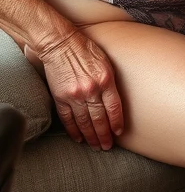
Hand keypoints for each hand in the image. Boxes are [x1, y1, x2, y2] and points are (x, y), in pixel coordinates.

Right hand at [36, 29, 123, 150]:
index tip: (118, 133)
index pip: (114, 108)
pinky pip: (68, 119)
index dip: (116, 122)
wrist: (61, 44)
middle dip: (104, 135)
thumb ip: (110, 82)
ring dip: (91, 136)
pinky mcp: (60, 97)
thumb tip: (113, 100)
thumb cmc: (86, 50)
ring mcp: (74, 95)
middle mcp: (91, 90)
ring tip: (95, 146)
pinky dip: (74, 130)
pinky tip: (79, 138)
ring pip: (84, 122)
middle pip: (99, 119)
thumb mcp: (106, 63)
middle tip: (106, 147)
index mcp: (106, 80)